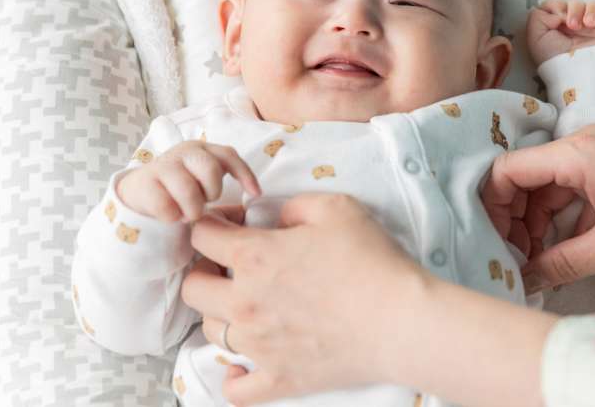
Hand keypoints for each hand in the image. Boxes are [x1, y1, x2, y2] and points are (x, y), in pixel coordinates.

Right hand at [116, 141, 258, 222]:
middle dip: (212, 192)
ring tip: (187, 214)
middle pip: (210, 170)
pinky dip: (172, 216)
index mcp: (203, 149)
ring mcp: (164, 164)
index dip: (245, 174)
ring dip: (192, 209)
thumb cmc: (180, 187)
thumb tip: (252, 194)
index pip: (228, 156)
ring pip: (188, 190)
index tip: (256, 194)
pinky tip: (171, 216)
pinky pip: (166, 206)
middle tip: (203, 203)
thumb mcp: (201, 177)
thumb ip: (218, 178)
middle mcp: (185, 152)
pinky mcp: (145, 182)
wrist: (139, 190)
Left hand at [182, 194, 427, 403]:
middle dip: (205, 269)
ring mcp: (257, 346)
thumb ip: (294, 205)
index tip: (233, 223)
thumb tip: (275, 216)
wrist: (401, 321)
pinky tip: (245, 361)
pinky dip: (234, 375)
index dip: (213, 222)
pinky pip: (235, 388)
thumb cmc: (372, 261)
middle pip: (193, 286)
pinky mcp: (278, 378)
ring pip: (208, 331)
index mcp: (254, 256)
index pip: (201, 235)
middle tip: (232, 265)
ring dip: (221, 313)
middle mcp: (244, 302)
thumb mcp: (336, 209)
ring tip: (249, 305)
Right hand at [481, 124, 594, 291]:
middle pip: (522, 178)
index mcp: (575, 155)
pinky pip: (567, 190)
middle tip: (518, 258)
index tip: (497, 241)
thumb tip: (525, 281)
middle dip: (513, 219)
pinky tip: (562, 249)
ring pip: (544, 187)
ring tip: (540, 261)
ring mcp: (592, 153)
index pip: (507, 170)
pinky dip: (558, 218)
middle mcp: (577, 146)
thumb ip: (564, 264)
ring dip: (535, 222)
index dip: (493, 206)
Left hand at [526, 0, 594, 66]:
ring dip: (591, 10)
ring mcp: (594, 28)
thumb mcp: (536, 38)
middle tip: (574, 26)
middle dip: (574, 10)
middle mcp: (576, 26)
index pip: (558, 5)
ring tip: (589, 24)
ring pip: (594, 5)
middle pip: (576, 3)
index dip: (558, 7)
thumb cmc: (556, 60)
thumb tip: (556, 10)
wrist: (579, 74)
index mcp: (558, 26)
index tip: (558, 20)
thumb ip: (538, 16)